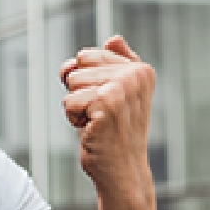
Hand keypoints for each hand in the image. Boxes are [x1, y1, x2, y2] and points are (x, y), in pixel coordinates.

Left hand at [60, 36, 155, 195]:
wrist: (123, 171)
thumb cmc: (116, 133)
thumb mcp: (120, 95)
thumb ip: (118, 64)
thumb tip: (114, 38)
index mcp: (141, 69)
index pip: (86, 56)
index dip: (86, 81)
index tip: (106, 103)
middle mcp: (135, 75)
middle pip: (76, 67)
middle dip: (80, 93)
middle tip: (101, 116)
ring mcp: (122, 87)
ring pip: (71, 83)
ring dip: (77, 107)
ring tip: (98, 123)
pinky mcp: (106, 103)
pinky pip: (69, 101)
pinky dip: (74, 119)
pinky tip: (93, 130)